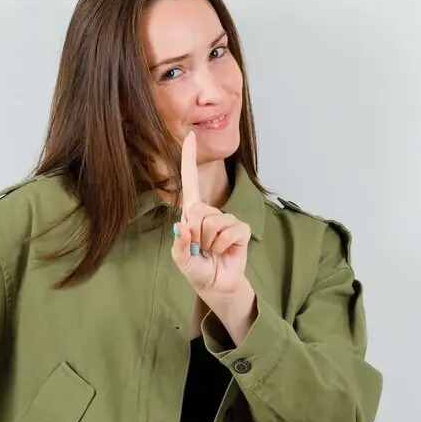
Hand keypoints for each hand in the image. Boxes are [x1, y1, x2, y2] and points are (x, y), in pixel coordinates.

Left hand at [171, 130, 251, 299]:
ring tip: (211, 251)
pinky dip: (223, 246)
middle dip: (195, 236)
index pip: (190, 181)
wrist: (216, 285)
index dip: (189, 159)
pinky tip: (224, 251)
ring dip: (209, 244)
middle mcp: (210, 212)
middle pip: (198, 212)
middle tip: (200, 248)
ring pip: (212, 224)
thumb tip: (183, 227)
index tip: (190, 136)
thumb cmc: (196, 267)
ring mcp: (227, 219)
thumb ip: (179, 243)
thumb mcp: (180, 258)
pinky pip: (229, 232)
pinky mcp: (241, 229)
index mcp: (193, 212)